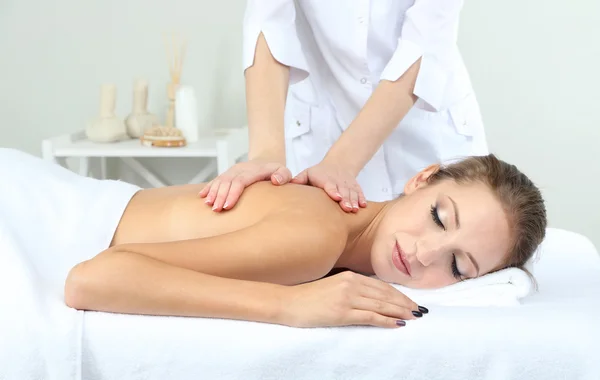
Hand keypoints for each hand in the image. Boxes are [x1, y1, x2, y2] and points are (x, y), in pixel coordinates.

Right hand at [198, 159, 291, 211]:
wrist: (266, 162)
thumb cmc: (276, 172)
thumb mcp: (285, 172)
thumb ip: (284, 176)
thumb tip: (275, 180)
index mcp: (253, 170)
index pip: (240, 181)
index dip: (232, 193)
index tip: (227, 206)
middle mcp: (240, 169)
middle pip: (227, 182)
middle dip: (220, 196)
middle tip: (216, 210)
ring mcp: (232, 171)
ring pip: (219, 180)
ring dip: (213, 192)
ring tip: (208, 205)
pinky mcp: (227, 174)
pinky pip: (216, 180)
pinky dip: (208, 188)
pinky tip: (202, 196)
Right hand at [281, 271, 426, 327]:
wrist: (288, 303)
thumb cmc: (308, 296)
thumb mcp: (333, 285)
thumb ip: (351, 287)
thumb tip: (370, 296)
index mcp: (350, 276)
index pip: (381, 286)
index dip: (399, 294)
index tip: (411, 301)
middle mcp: (351, 284)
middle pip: (385, 295)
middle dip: (404, 303)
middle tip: (419, 311)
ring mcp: (348, 298)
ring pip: (381, 305)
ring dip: (400, 311)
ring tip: (413, 317)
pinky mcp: (343, 313)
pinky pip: (370, 317)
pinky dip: (386, 320)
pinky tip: (397, 324)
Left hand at [291, 161, 366, 212]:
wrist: (339, 164)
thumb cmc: (318, 173)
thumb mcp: (308, 173)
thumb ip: (299, 179)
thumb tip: (284, 183)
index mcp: (325, 179)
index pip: (329, 185)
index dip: (333, 190)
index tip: (336, 197)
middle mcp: (337, 181)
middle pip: (342, 190)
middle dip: (345, 199)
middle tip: (347, 208)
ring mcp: (347, 184)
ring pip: (352, 192)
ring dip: (354, 201)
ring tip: (355, 209)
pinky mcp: (355, 186)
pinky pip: (360, 192)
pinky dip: (362, 198)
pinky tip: (363, 206)